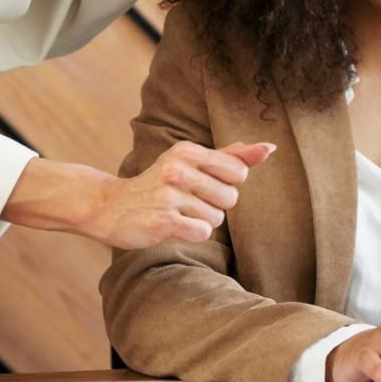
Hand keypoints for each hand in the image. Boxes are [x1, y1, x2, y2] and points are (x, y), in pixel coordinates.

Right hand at [94, 140, 274, 248]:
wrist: (111, 207)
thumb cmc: (160, 184)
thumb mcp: (190, 162)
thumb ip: (231, 156)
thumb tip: (269, 148)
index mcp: (187, 151)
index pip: (238, 171)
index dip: (227, 184)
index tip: (204, 184)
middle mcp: (177, 169)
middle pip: (230, 197)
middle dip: (215, 205)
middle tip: (187, 201)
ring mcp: (169, 195)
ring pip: (216, 218)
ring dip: (201, 220)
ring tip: (177, 212)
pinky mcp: (163, 221)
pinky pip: (202, 232)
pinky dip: (193, 233)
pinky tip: (173, 226)